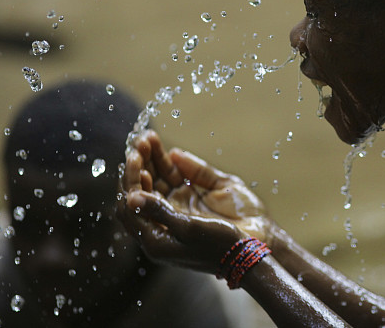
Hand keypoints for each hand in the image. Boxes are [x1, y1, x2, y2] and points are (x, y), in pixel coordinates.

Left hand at [119, 130, 275, 272]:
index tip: (133, 158)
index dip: (129, 180)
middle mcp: (163, 222)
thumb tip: (131, 197)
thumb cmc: (220, 244)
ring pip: (157, 181)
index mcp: (155, 237)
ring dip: (152, 160)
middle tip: (140, 143)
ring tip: (149, 138)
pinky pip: (176, 178)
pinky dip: (169, 164)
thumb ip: (159, 211)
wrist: (255, 246)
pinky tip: (168, 151)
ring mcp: (178, 209)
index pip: (131, 206)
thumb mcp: (188, 228)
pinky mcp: (194, 199)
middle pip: (142, 190)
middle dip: (139, 165)